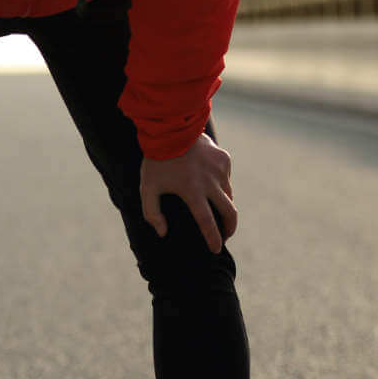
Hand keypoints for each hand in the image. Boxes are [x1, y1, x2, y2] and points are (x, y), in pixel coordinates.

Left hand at [139, 132, 236, 253]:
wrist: (171, 128)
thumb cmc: (156, 162)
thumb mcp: (147, 188)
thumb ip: (152, 214)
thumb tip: (163, 233)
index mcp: (192, 191)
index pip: (207, 222)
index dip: (213, 238)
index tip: (216, 250)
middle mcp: (211, 182)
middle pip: (229, 212)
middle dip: (230, 228)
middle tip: (226, 236)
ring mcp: (220, 170)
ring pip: (229, 195)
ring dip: (224, 205)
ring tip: (215, 210)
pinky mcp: (224, 159)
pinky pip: (226, 178)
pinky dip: (221, 185)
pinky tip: (209, 183)